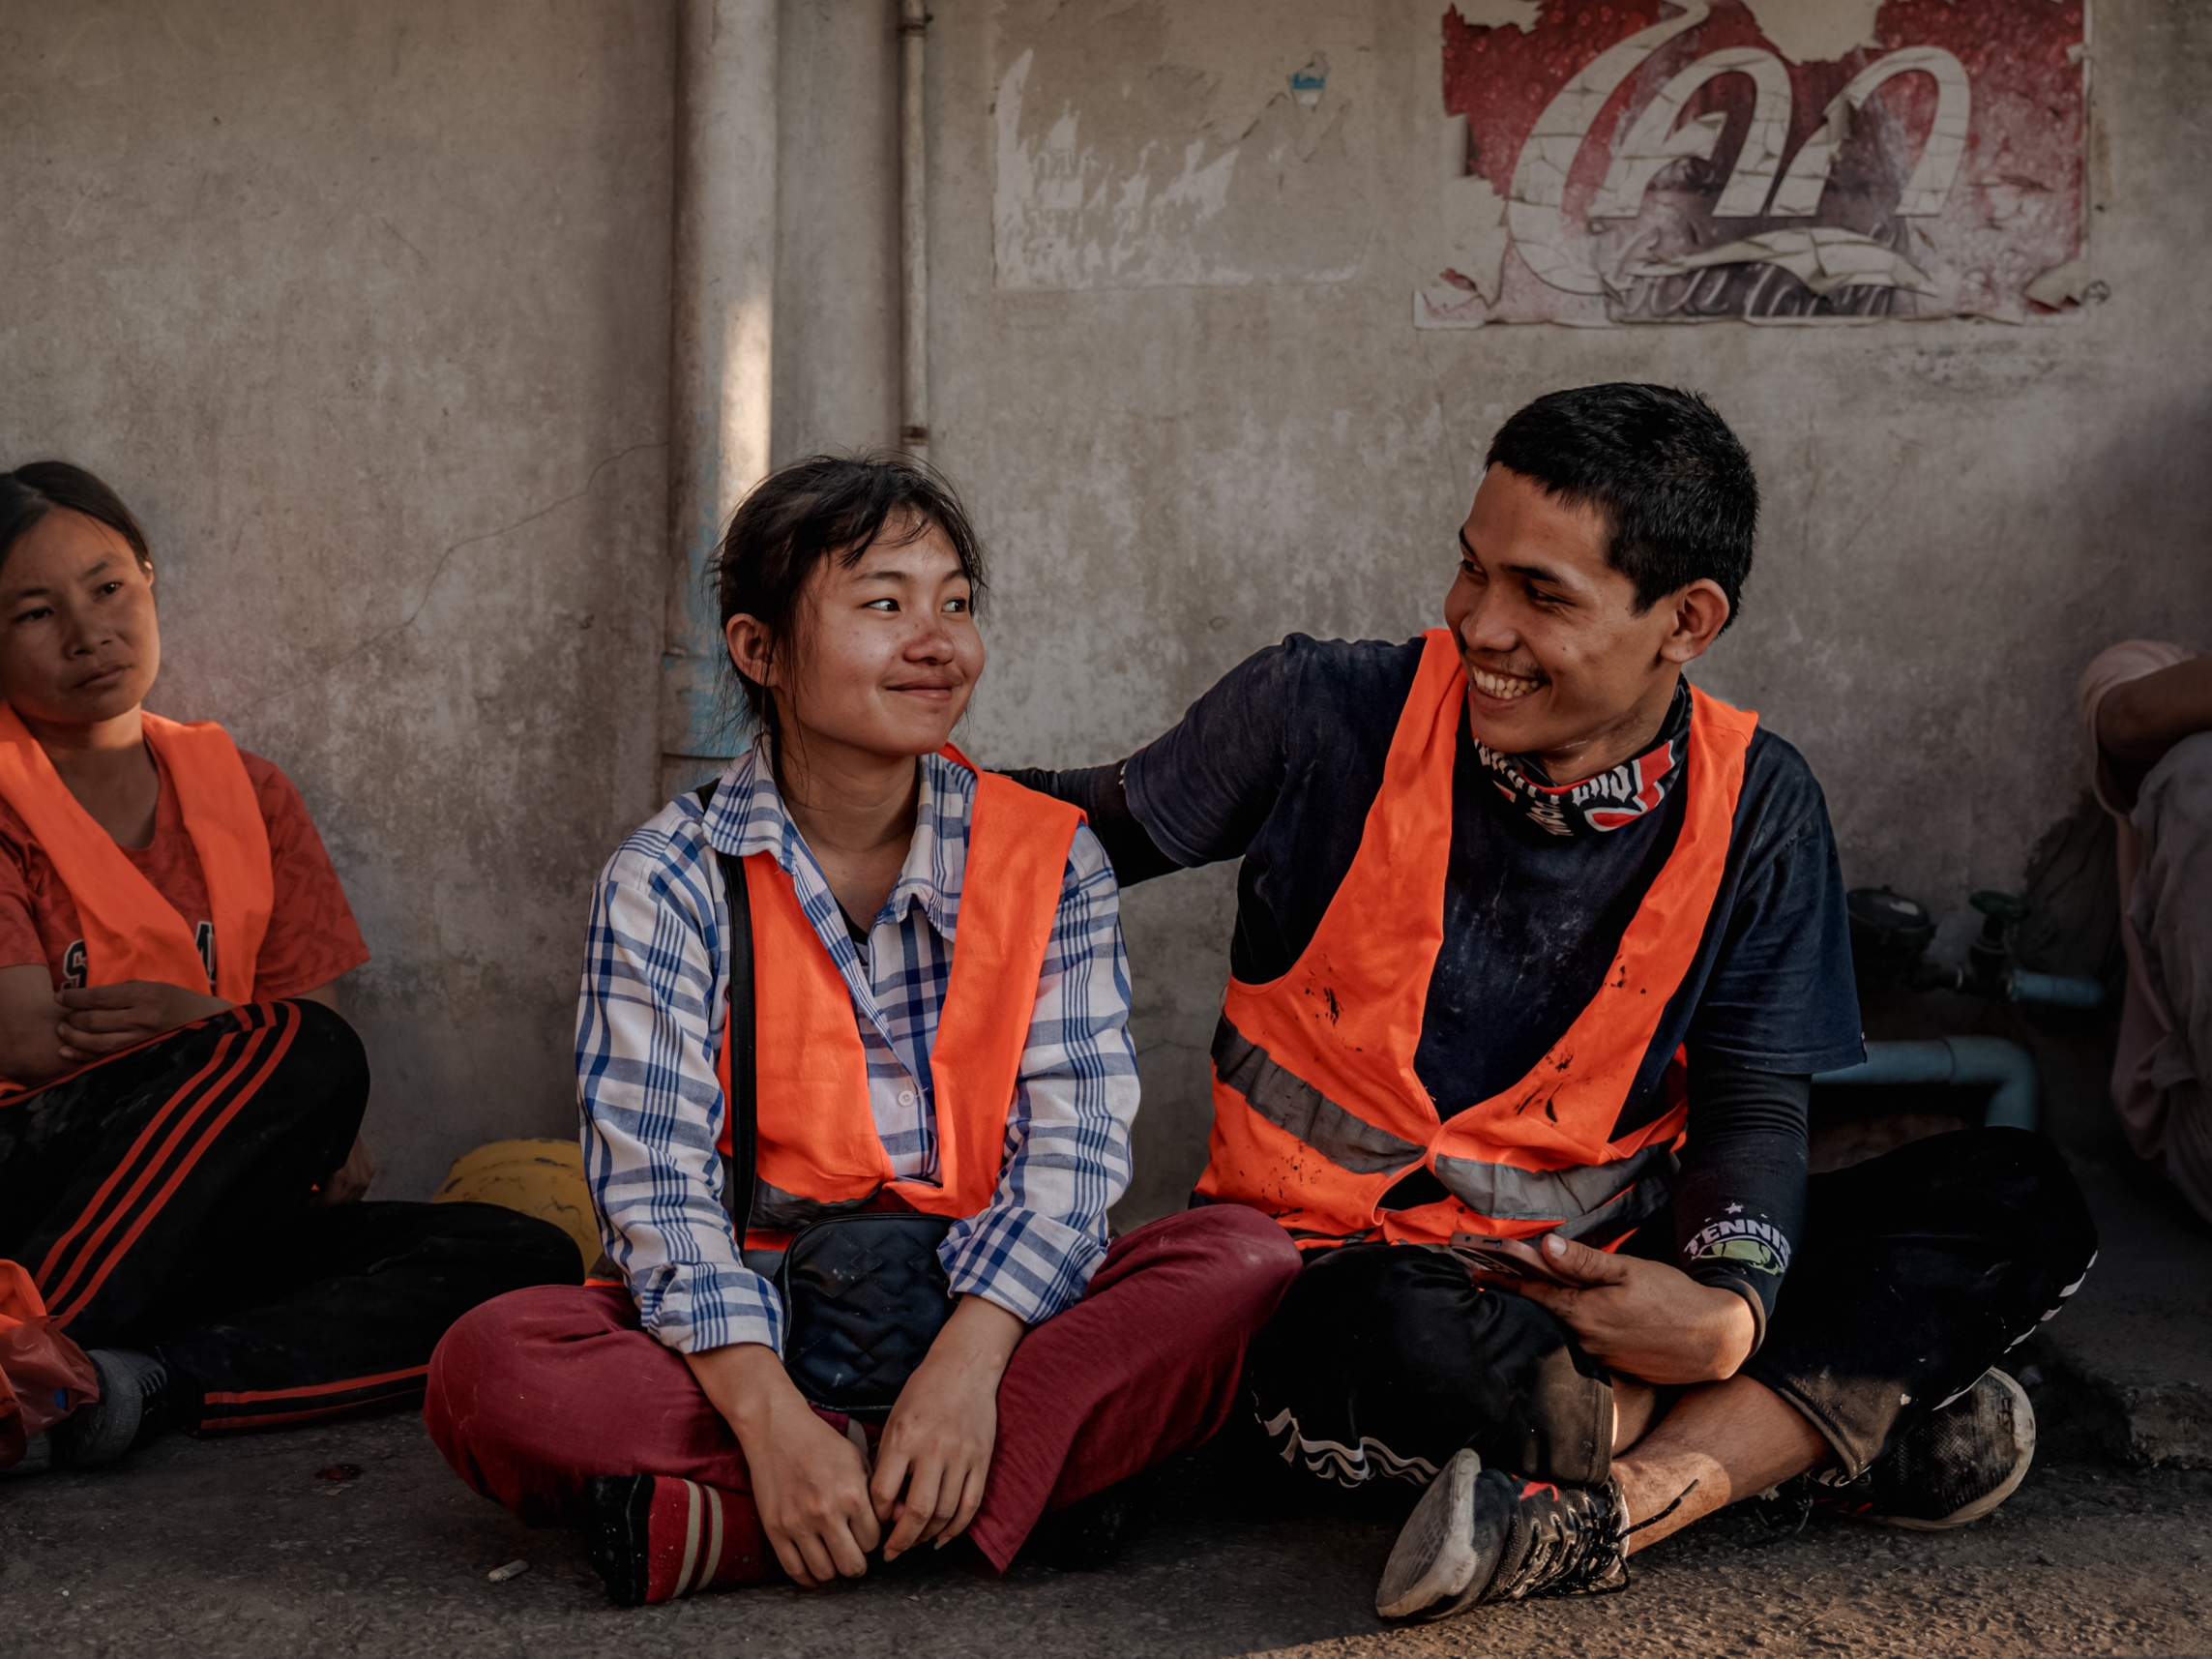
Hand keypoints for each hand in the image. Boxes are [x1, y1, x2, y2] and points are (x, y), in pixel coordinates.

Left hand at [56, 981, 230, 1061]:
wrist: (212, 1026)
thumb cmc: (180, 1003)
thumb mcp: (156, 988)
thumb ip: (123, 992)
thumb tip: (87, 997)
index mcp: (146, 995)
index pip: (97, 997)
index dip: (73, 998)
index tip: (59, 997)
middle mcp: (142, 1019)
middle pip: (92, 1020)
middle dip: (71, 1018)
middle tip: (65, 1016)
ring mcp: (141, 1041)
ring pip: (95, 1042)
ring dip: (73, 1037)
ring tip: (64, 1031)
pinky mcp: (140, 1057)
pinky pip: (104, 1059)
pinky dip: (82, 1056)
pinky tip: (69, 1051)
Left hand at [315, 1135, 375, 1203]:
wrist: (343, 1122)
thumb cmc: (330, 1139)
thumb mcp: (317, 1162)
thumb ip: (315, 1181)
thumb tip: (313, 1192)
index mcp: (342, 1175)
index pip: (331, 1201)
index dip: (318, 1203)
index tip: (311, 1202)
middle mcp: (358, 1177)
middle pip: (342, 1201)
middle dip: (329, 1200)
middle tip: (318, 1196)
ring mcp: (367, 1173)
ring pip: (353, 1197)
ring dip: (341, 1197)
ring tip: (330, 1190)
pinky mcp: (371, 1169)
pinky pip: (362, 1189)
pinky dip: (352, 1190)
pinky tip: (343, 1185)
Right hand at [689, 1343, 880, 1585]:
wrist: (777, 1429)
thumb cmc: (821, 1443)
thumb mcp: (858, 1461)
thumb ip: (873, 1495)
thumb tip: (890, 1524)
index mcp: (852, 1493)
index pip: (873, 1541)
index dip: (873, 1541)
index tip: (866, 1535)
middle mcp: (826, 1512)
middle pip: (852, 1565)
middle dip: (858, 1564)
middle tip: (854, 1554)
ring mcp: (798, 1523)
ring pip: (825, 1573)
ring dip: (834, 1570)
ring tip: (834, 1558)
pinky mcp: (775, 1529)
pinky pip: (795, 1570)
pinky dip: (809, 1577)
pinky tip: (815, 1568)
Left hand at [871, 1294, 1024, 1559]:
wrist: (964, 1368)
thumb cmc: (923, 1393)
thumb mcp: (894, 1420)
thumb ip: (888, 1461)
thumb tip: (884, 1506)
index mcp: (904, 1437)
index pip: (884, 1493)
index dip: (877, 1516)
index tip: (874, 1524)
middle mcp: (933, 1449)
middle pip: (916, 1511)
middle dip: (901, 1540)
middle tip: (891, 1553)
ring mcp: (961, 1456)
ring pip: (944, 1513)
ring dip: (927, 1536)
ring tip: (915, 1543)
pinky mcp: (981, 1460)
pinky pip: (970, 1505)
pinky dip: (956, 1528)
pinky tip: (942, 1538)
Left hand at [1479, 1232, 1755, 1385]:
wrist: (1715, 1339)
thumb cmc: (1673, 1298)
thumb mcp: (1629, 1270)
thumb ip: (1584, 1262)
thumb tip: (1546, 1246)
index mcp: (1584, 1312)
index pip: (1532, 1292)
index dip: (1502, 1278)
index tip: (1473, 1270)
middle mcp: (1584, 1339)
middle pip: (1541, 1313)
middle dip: (1513, 1296)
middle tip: (1483, 1280)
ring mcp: (1598, 1356)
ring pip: (1559, 1330)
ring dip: (1539, 1313)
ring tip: (1516, 1296)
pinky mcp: (1613, 1366)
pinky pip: (1580, 1344)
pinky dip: (1566, 1329)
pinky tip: (1564, 1318)